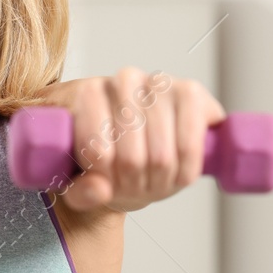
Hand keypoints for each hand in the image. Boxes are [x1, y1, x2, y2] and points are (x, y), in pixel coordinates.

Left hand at [36, 68, 227, 212]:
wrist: (148, 147)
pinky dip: (185, 171)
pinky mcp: (192, 93)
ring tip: (154, 181)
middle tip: (134, 187)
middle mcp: (124, 79)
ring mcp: (160, 83)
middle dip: (134, 184)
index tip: (107, 184)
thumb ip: (81, 193)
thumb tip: (99, 190)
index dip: (105, 179)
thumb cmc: (111, 160)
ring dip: (160, 181)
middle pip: (130, 158)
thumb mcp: (83, 183)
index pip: (96, 151)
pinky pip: (189, 146)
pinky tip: (179, 175)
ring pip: (160, 156)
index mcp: (88, 93)